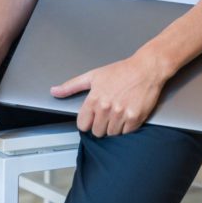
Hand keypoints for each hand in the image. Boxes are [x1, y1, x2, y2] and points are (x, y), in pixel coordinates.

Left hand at [51, 50, 168, 136]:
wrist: (147, 68)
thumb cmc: (121, 71)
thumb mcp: (93, 75)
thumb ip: (72, 86)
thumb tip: (54, 91)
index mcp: (94, 99)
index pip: (83, 125)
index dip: (88, 121)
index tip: (94, 115)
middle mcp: (106, 108)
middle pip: (97, 132)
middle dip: (101, 124)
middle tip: (109, 112)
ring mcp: (121, 114)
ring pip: (111, 134)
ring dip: (115, 126)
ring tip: (120, 111)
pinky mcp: (135, 118)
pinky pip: (126, 132)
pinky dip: (127, 126)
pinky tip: (129, 113)